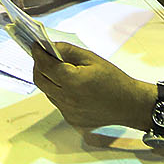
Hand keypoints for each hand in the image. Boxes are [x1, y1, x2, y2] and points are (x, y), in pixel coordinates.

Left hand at [31, 41, 151, 130]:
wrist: (129, 105)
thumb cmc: (113, 79)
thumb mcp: (92, 59)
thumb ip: (68, 51)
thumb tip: (50, 45)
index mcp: (73, 82)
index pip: (45, 65)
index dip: (37, 53)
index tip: (35, 45)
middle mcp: (67, 99)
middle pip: (39, 80)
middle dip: (38, 66)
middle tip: (43, 56)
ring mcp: (68, 111)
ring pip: (47, 91)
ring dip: (48, 79)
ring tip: (59, 70)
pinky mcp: (71, 119)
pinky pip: (57, 102)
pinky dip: (58, 91)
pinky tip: (70, 86)